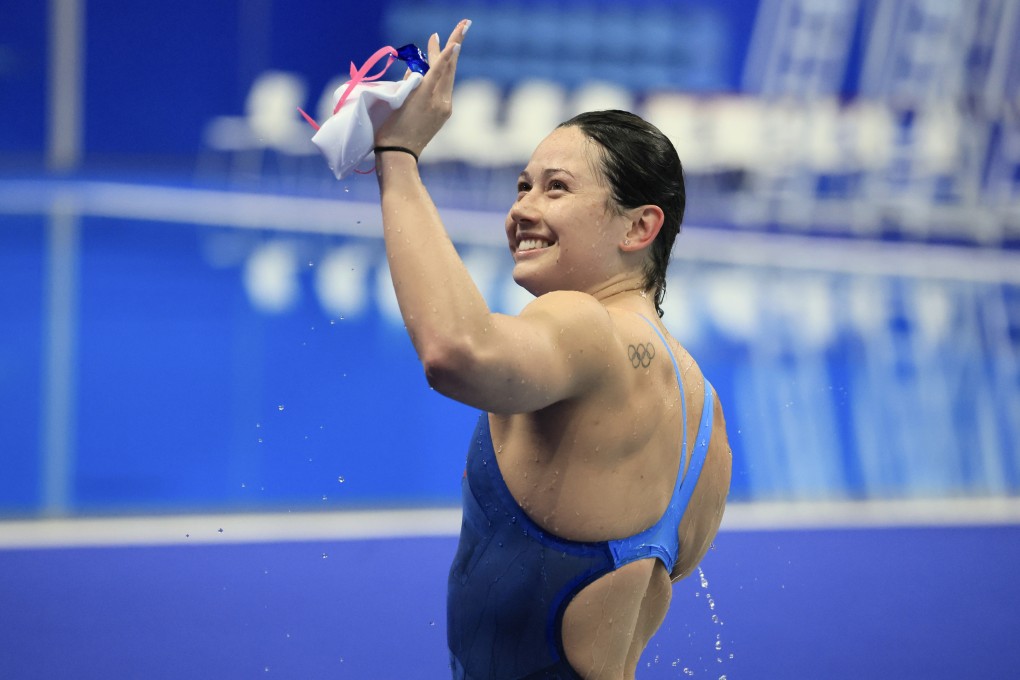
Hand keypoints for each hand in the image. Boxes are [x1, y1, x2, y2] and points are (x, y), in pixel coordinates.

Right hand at [374, 19, 469, 153]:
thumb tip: (419, 71)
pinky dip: (441, 76)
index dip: (448, 51)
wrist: (399, 154)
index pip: (441, 68)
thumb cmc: (390, 127)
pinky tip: (436, 68)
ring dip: (445, 60)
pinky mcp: (443, 114)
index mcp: (428, 96)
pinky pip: (444, 89)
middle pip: (448, 69)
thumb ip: (410, 82)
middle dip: (452, 46)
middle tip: (463, 25)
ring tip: (442, 43)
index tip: (457, 39)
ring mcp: (444, 108)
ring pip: (447, 78)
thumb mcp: (398, 100)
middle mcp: (441, 101)